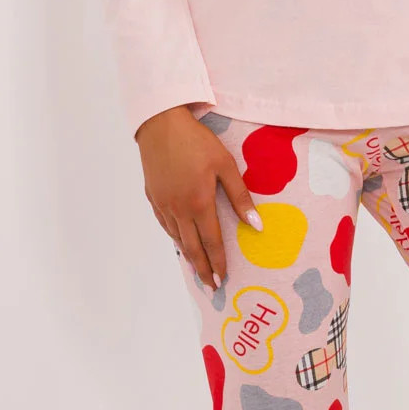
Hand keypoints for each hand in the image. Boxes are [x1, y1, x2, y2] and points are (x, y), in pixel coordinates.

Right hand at [135, 105, 262, 290]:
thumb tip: (255, 225)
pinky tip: (180, 241)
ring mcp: (163, 204)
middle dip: (202, 268)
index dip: (218, 262)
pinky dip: (174, 237)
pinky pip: (164, 224)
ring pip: (176, 238)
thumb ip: (240, 197)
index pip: (211, 241)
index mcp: (199, 203)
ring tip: (197, 269)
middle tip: (210, 285)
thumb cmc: (197, 142)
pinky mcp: (153, 197)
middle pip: (192, 247)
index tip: (223, 278)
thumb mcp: (225, 165)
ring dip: (188, 255)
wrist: (160, 124)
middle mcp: (179, 209)